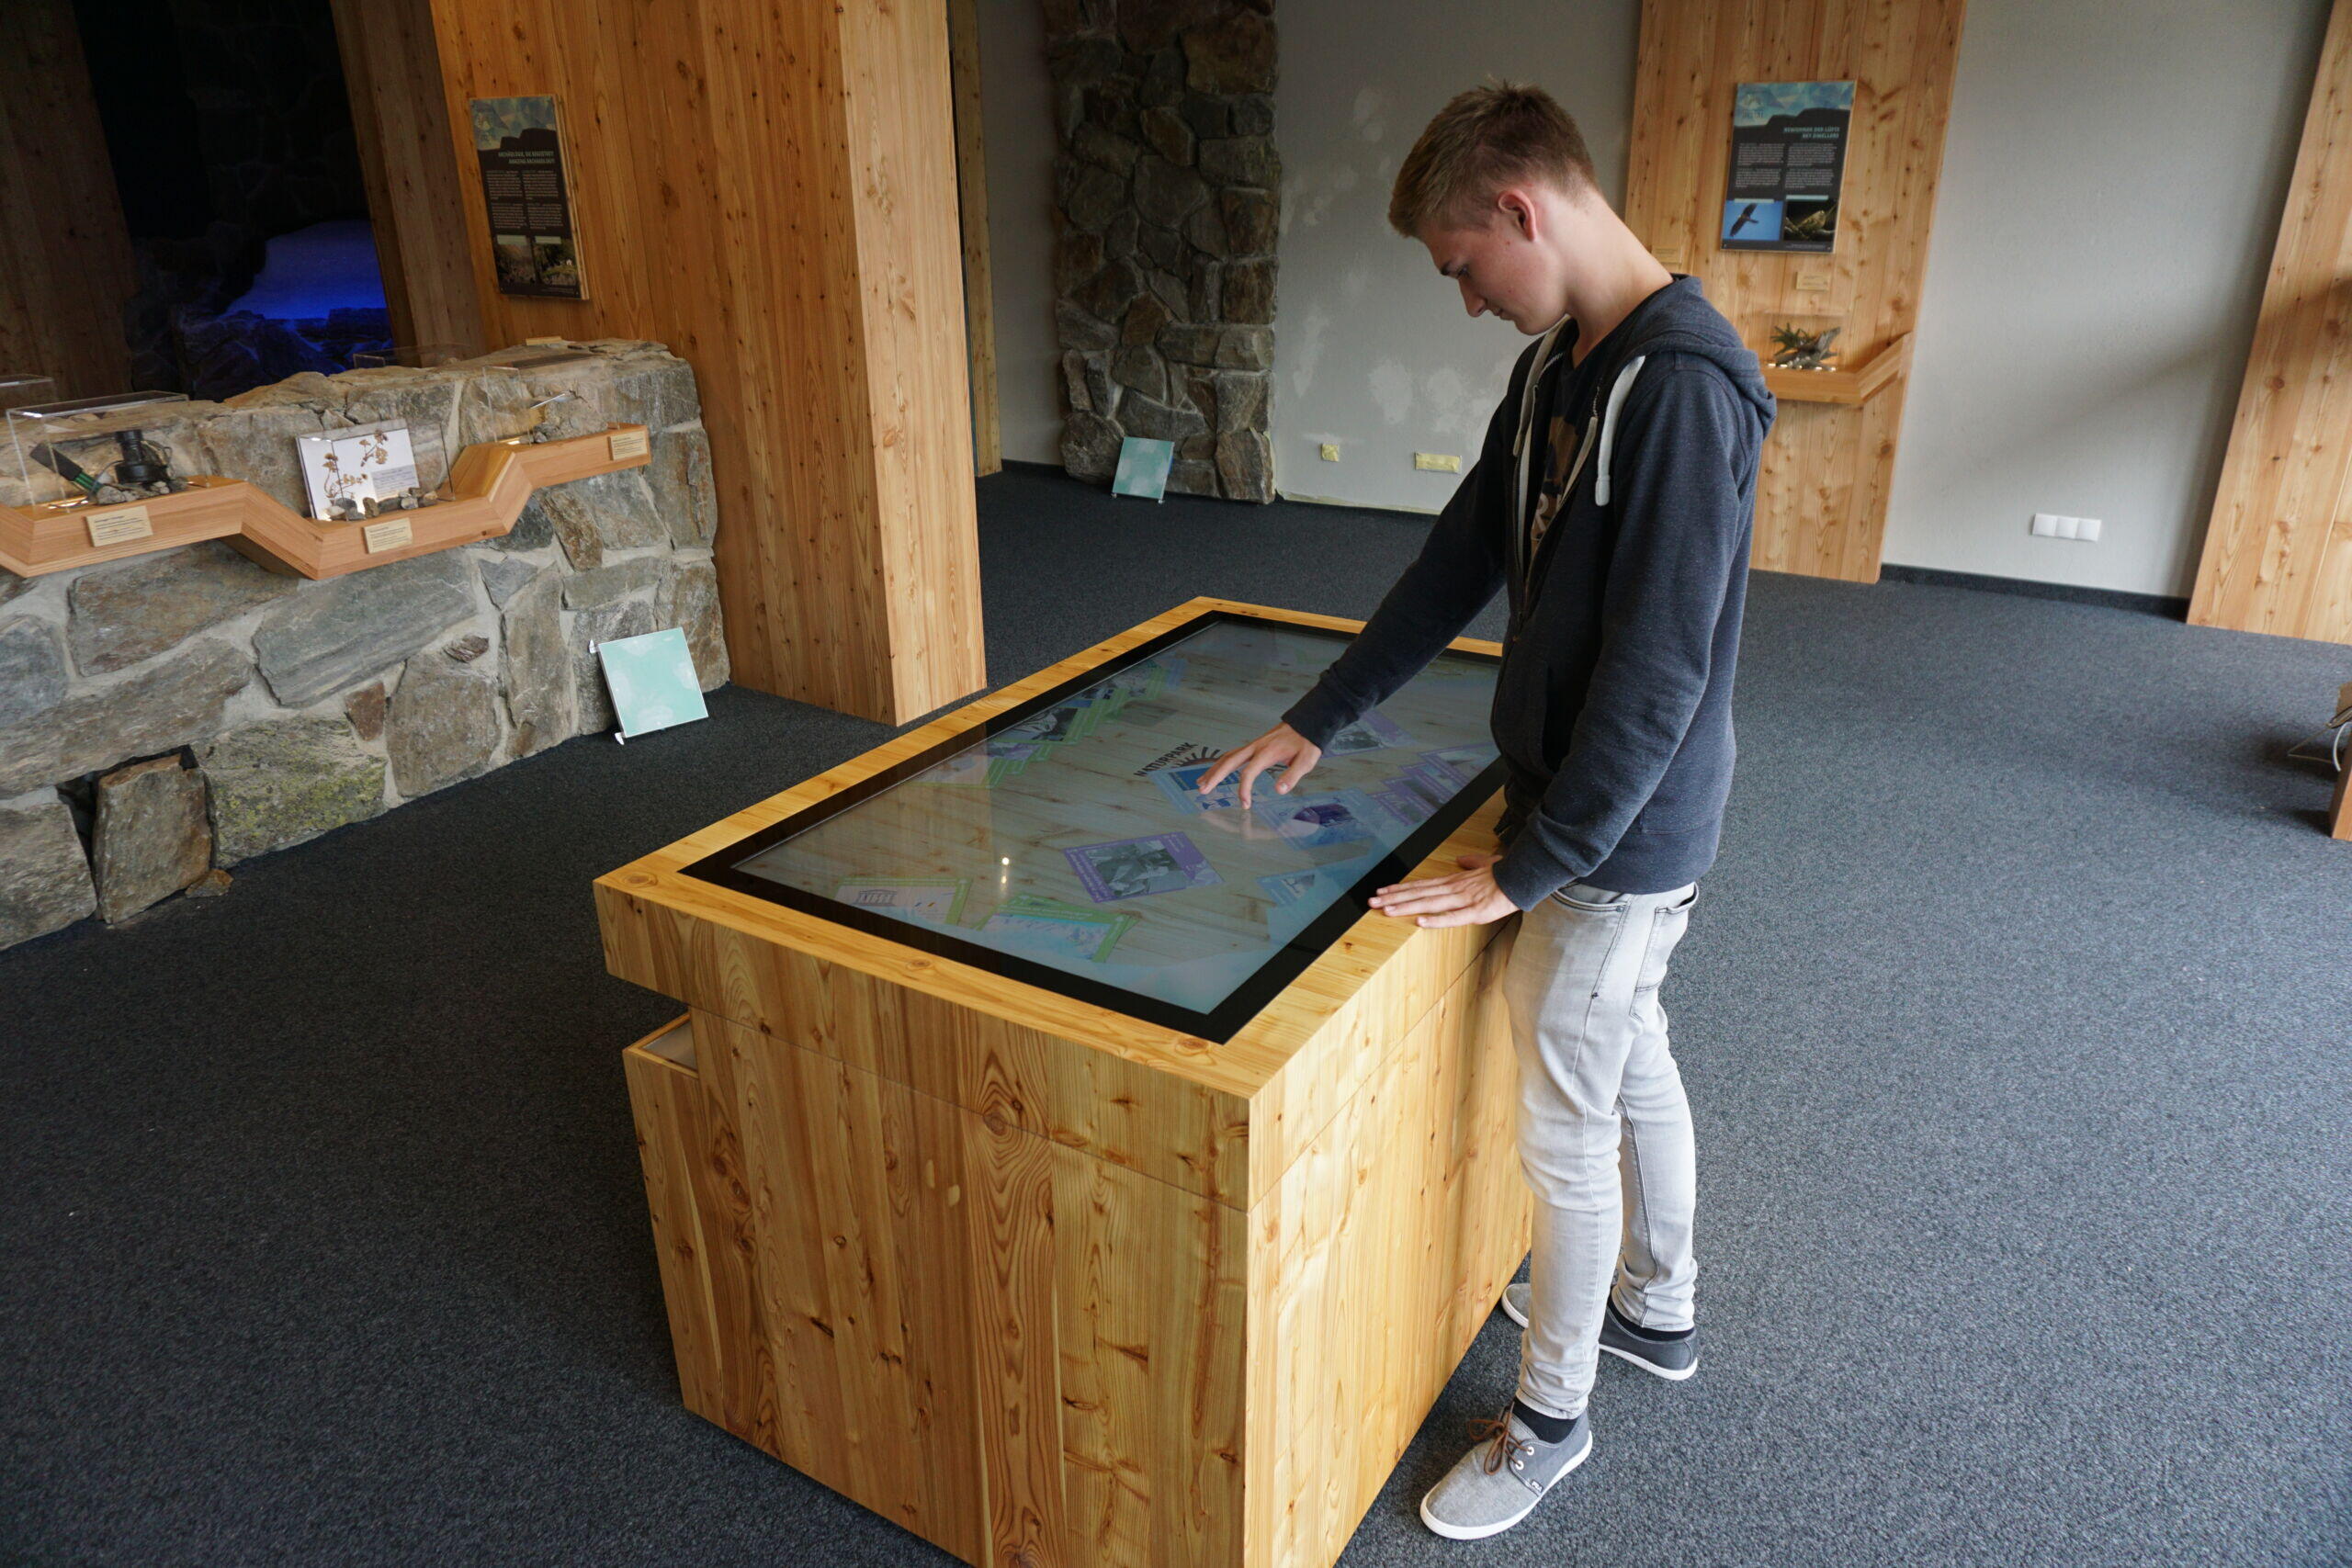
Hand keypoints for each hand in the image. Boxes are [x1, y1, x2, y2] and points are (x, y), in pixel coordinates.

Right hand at [1198, 722, 1322, 809]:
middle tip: (1202, 790)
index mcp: (1267, 752)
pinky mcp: (1253, 746)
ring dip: (1214, 770)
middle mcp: (1255, 747)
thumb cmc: (1307, 742)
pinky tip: (1215, 771)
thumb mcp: (1306, 761)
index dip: (1244, 789)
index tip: (1245, 805)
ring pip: (1227, 757)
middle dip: (1215, 776)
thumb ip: (1292, 776)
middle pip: (1229, 761)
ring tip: (1201, 783)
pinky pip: (1233, 754)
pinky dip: (1221, 763)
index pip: (1248, 772)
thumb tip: (1279, 790)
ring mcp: (1253, 745)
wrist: (1307, 723)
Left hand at [1367, 852, 1518, 927]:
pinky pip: (1453, 917)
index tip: (1381, 891)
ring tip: (1385, 910)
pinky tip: (1420, 922)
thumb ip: (1471, 863)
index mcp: (1453, 881)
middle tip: (1371, 901)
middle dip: (1393, 898)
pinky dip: (1436, 919)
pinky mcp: (1475, 912)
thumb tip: (1461, 860)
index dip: (1400, 889)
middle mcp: (1453, 888)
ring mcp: (1462, 899)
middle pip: (1418, 893)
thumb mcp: (1484, 864)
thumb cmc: (1504, 872)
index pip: (1421, 885)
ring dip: (1406, 907)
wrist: (1523, 876)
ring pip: (1429, 903)